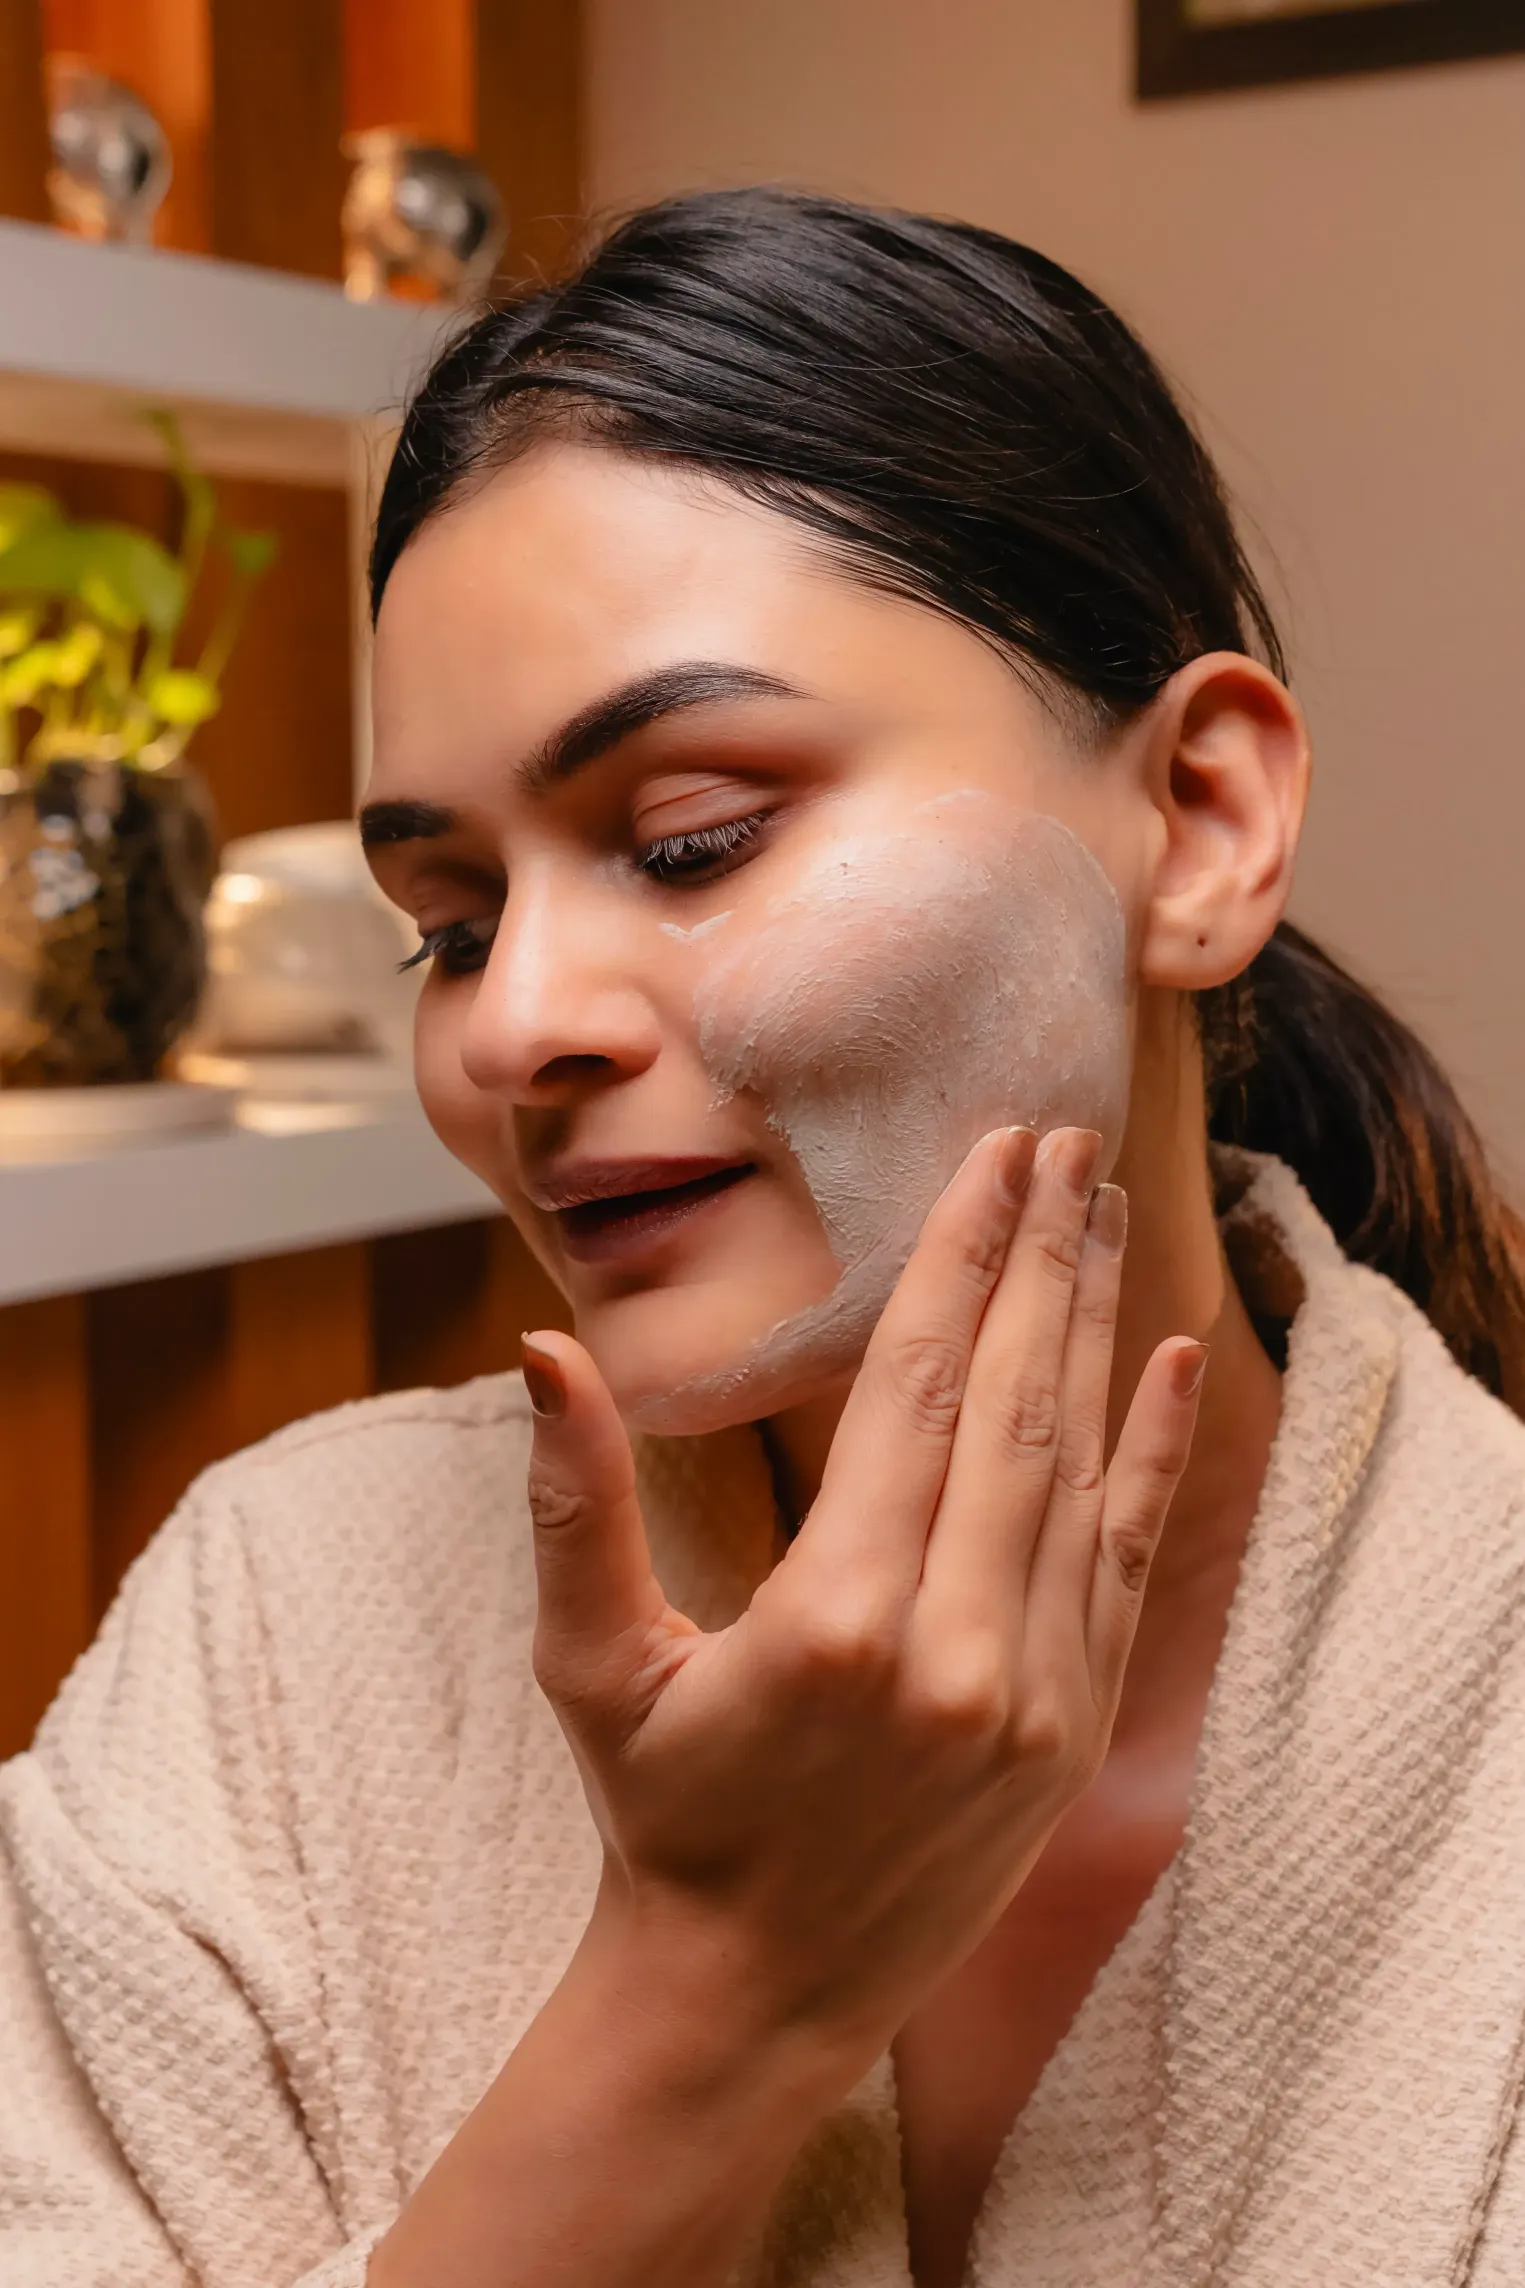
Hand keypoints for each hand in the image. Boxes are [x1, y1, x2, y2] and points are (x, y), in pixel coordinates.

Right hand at [520, 1125, 1204, 2077]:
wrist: (756, 1992)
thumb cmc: (662, 1816)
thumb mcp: (592, 1664)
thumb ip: (575, 1501)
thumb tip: (545, 1349)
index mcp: (835, 1621)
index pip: (915, 1390)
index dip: (957, 1260)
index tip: (988, 1157)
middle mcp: (955, 1653)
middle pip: (1015, 1404)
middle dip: (1041, 1256)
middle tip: (1062, 1141)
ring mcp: (1033, 1696)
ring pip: (1081, 1467)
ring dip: (1097, 1326)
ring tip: (1104, 1210)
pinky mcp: (1075, 1728)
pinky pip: (1130, 1561)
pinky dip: (1156, 1454)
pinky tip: (1173, 1359)